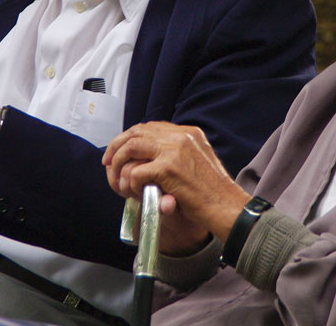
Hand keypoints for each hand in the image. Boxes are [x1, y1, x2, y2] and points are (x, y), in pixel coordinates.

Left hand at [103, 122, 250, 252]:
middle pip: (137, 132)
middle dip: (117, 146)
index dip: (131, 137)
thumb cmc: (213, 193)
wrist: (228, 208)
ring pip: (132, 147)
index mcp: (189, 133)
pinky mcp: (169, 168)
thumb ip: (176, 156)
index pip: (151, 126)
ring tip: (117, 178)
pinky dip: (132, 183)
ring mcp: (175, 150)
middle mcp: (181, 136)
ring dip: (119, 163)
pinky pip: (137, 172)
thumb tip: (147, 155)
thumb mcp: (197, 164)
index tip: (119, 150)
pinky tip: (136, 192)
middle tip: (107, 161)